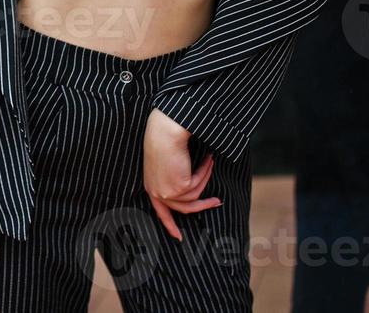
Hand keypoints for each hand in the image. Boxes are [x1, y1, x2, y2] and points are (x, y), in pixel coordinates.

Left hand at [143, 109, 220, 241]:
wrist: (165, 132)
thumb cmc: (164, 141)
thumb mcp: (164, 164)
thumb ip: (172, 179)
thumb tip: (187, 188)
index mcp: (151, 187)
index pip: (161, 212)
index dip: (169, 224)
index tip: (177, 237)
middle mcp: (158, 193)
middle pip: (184, 208)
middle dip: (203, 205)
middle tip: (218, 202)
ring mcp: (168, 192)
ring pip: (195, 196)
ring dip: (205, 178)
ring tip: (211, 161)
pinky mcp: (180, 188)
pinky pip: (199, 185)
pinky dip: (205, 172)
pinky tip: (208, 159)